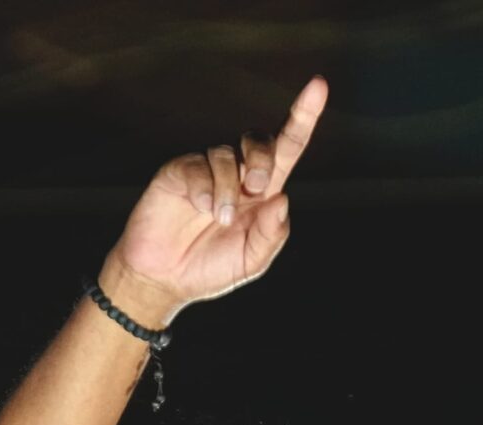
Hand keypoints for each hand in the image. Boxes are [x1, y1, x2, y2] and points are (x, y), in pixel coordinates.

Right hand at [98, 76, 328, 324]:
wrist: (163, 280)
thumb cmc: (209, 270)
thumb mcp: (250, 261)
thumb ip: (270, 235)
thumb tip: (282, 199)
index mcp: (261, 193)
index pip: (287, 147)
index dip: (303, 116)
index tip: (318, 86)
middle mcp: (236, 175)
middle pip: (259, 139)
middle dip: (262, 156)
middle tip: (256, 187)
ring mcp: (206, 170)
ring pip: (226, 154)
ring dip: (228, 188)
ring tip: (220, 218)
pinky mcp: (179, 172)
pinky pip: (197, 165)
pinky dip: (204, 188)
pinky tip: (200, 208)